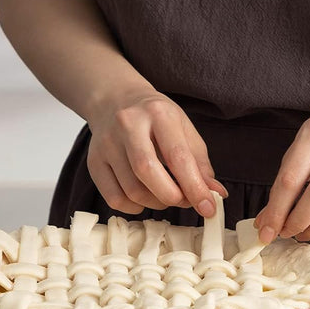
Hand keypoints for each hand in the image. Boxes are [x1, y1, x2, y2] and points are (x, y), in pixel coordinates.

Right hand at [86, 89, 225, 215]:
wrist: (115, 101)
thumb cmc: (155, 119)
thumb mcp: (183, 130)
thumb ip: (200, 164)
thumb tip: (215, 195)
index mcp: (158, 113)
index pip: (177, 156)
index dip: (195, 187)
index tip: (208, 207)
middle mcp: (128, 125)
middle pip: (148, 172)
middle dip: (172, 197)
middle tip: (184, 200)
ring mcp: (106, 144)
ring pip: (132, 190)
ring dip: (156, 203)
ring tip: (165, 195)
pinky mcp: (94, 162)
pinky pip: (115, 199)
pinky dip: (134, 206)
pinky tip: (143, 196)